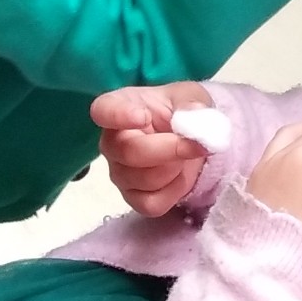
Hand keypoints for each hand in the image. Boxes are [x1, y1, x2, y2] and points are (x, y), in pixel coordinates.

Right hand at [94, 81, 214, 216]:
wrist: (189, 140)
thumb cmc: (180, 111)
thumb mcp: (190, 97)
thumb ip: (191, 103)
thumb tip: (194, 116)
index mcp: (118, 108)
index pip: (104, 111)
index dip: (119, 115)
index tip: (144, 116)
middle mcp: (111, 143)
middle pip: (128, 153)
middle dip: (168, 149)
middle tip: (197, 144)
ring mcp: (119, 173)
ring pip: (143, 180)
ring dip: (175, 169)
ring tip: (186, 156)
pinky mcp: (133, 198)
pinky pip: (152, 204)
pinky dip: (174, 192)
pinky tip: (180, 176)